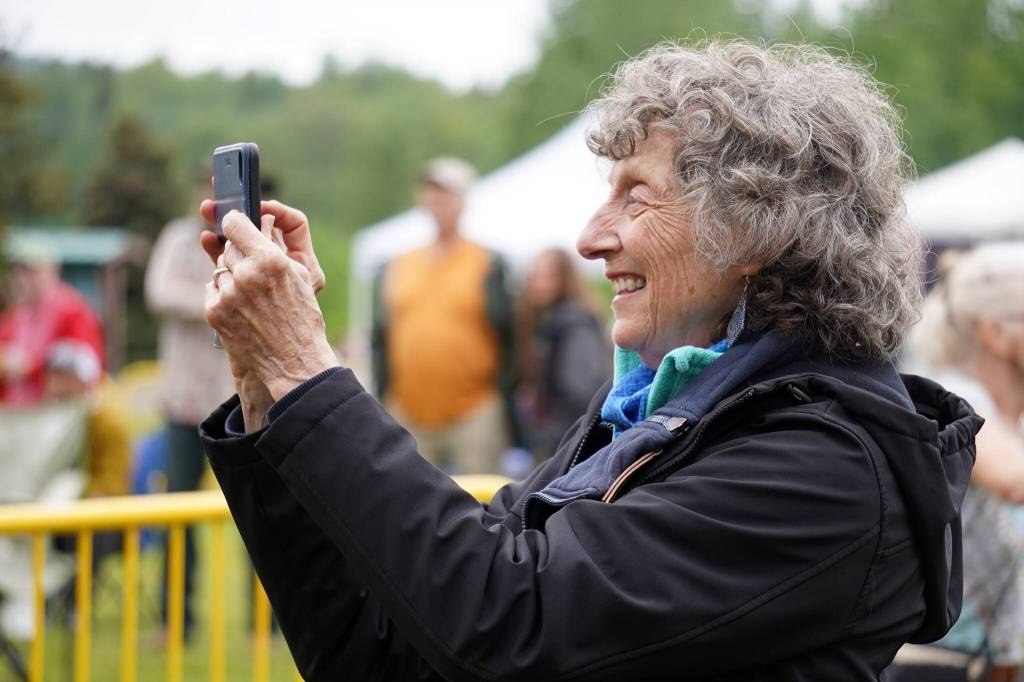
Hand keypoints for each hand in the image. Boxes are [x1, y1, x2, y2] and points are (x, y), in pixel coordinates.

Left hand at [205, 210, 337, 408]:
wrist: (294, 362)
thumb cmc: (303, 318)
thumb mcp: (300, 276)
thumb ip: (276, 246)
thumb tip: (263, 220)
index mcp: (270, 259)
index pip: (235, 224)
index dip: (234, 223)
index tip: (234, 223)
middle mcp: (246, 274)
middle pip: (228, 248)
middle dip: (238, 254)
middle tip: (252, 269)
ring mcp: (228, 294)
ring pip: (219, 269)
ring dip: (231, 276)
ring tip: (251, 294)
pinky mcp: (215, 312)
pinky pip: (212, 289)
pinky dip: (223, 294)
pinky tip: (241, 307)